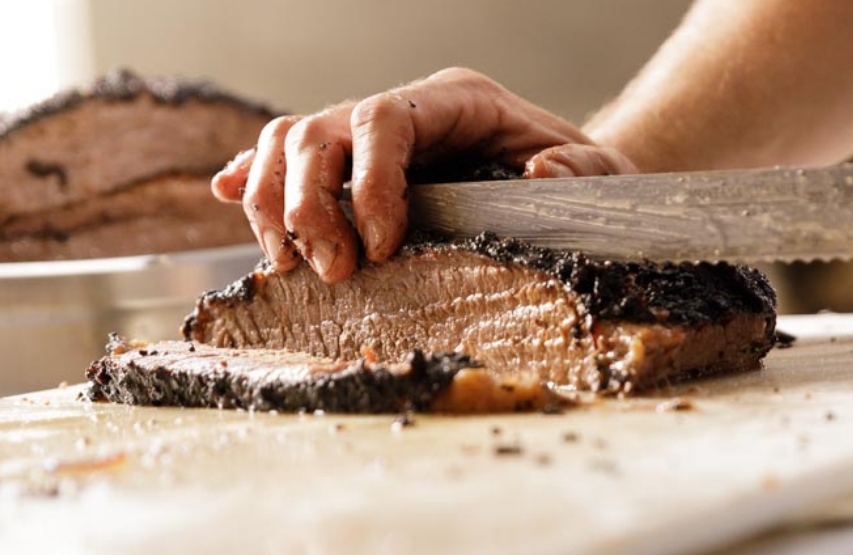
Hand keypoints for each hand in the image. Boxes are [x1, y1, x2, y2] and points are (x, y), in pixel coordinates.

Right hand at [211, 68, 636, 282]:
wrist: (566, 185)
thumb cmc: (582, 182)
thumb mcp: (604, 175)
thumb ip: (582, 171)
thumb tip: (537, 175)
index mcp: (456, 101)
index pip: (383, 118)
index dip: (367, 181)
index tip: (379, 247)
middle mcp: (403, 111)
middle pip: (317, 130)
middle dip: (309, 205)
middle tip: (336, 273)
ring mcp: (369, 138)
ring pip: (286, 143)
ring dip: (271, 204)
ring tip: (294, 266)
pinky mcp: (350, 168)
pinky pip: (282, 159)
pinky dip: (251, 181)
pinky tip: (230, 200)